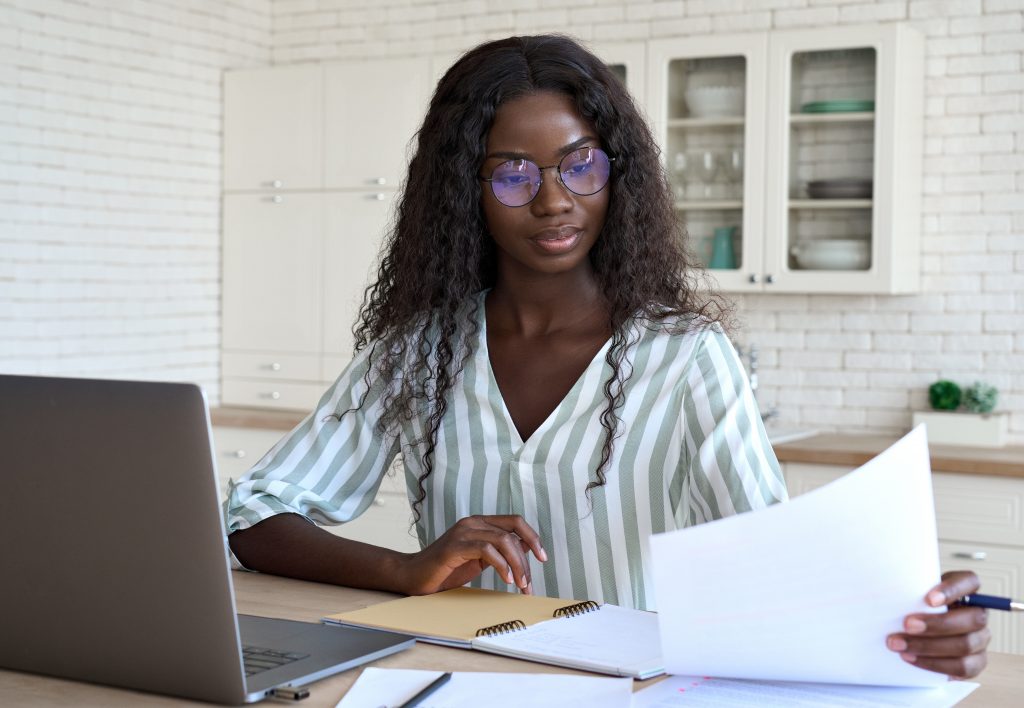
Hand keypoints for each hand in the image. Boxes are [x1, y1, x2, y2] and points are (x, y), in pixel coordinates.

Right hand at [397, 515, 546, 595]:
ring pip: (502, 541)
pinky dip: (500, 564)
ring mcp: (463, 532)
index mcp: (479, 523)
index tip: (542, 557)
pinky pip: (486, 549)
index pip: (514, 522)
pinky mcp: (455, 546)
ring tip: (520, 584)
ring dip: (516, 565)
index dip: (532, 537)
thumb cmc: (445, 570)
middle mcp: (472, 522)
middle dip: (525, 560)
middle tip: (528, 584)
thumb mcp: (479, 560)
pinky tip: (505, 579)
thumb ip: (499, 551)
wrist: (413, 576)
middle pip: (512, 532)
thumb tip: (525, 548)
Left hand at [887, 571, 989, 678]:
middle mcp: (978, 614)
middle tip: (907, 625)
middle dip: (937, 624)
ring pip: (965, 645)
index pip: (969, 582)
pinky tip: (912, 658)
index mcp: (966, 590)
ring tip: (900, 645)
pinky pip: (962, 667)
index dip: (953, 590)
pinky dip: (935, 664)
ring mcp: (980, 640)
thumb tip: (884, 588)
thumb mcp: (913, 594)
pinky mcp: (976, 662)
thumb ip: (910, 590)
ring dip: (929, 646)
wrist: (916, 634)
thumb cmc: (915, 607)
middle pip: (972, 619)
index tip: (929, 599)